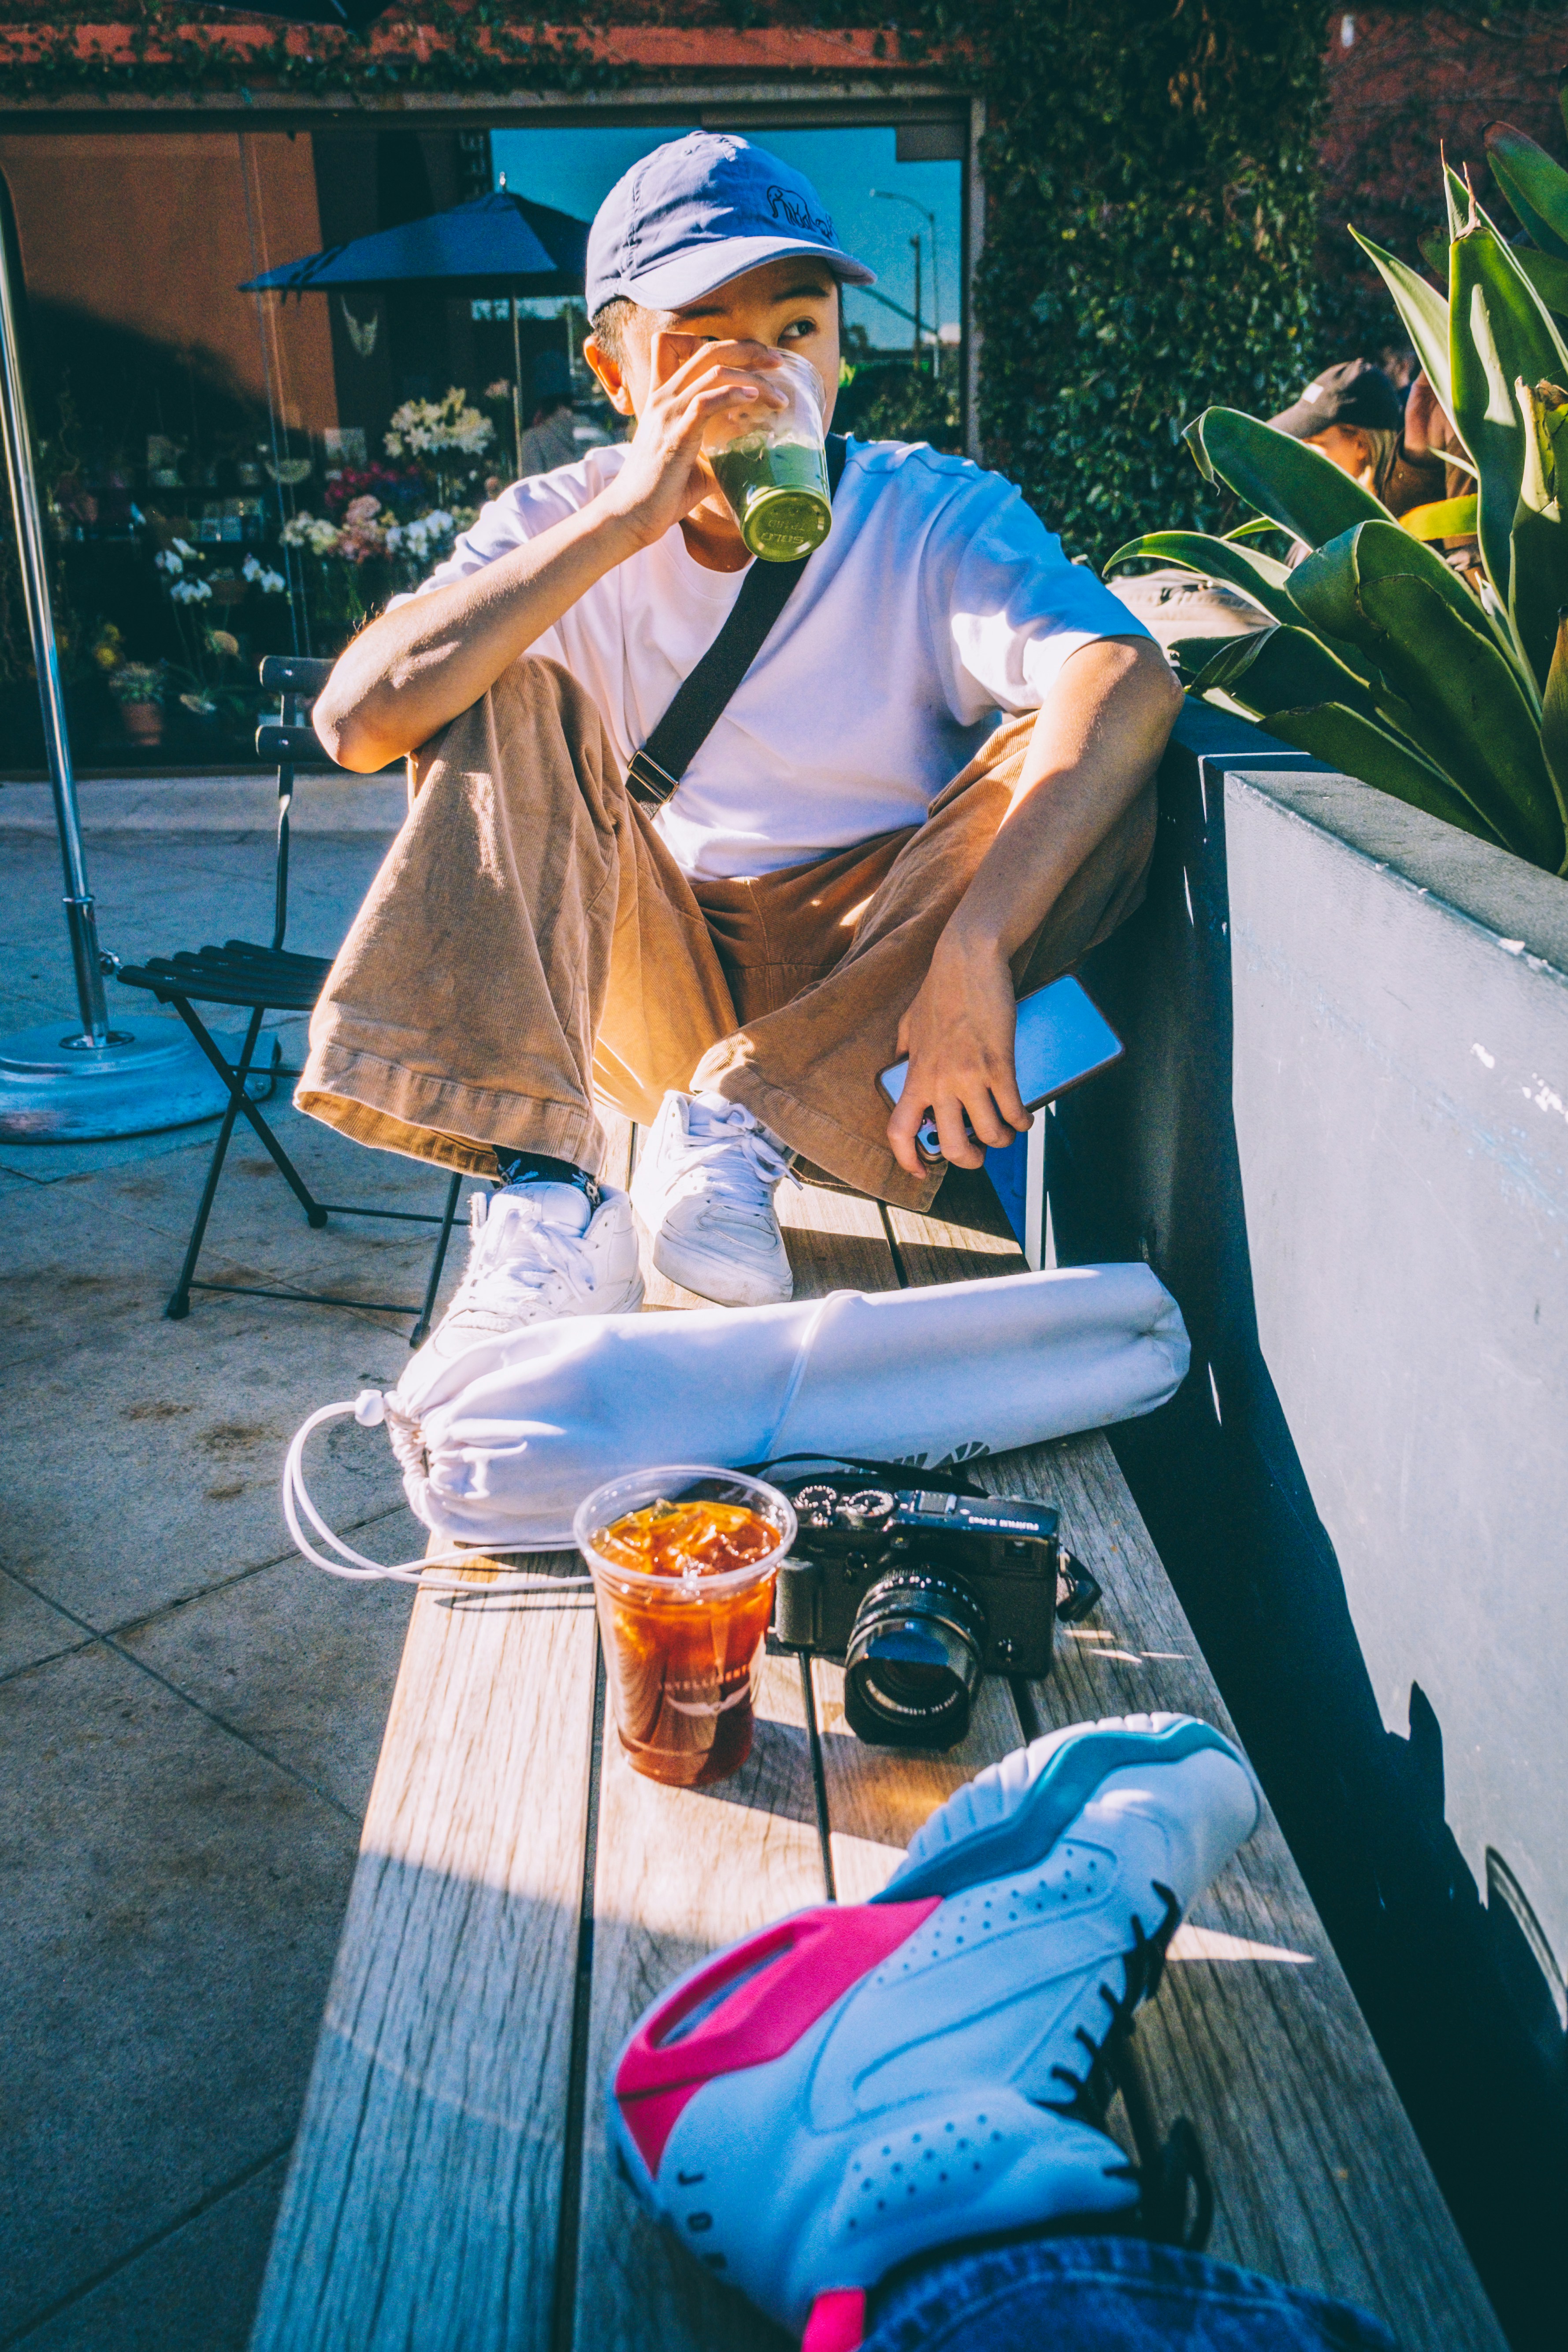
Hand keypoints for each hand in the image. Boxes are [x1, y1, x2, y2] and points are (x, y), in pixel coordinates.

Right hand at [596, 333, 785, 551]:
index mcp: (664, 399)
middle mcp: (664, 398)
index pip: (684, 348)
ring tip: (778, 396)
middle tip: (778, 362)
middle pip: (708, 350)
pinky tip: (753, 399)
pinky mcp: (675, 434)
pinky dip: (733, 395)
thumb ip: (718, 455)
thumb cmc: (661, 495)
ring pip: (714, 372)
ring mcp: (668, 413)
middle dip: (749, 350)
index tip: (755, 359)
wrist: (630, 516)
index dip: (722, 346)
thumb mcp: (694, 465)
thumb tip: (749, 462)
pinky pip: (707, 402)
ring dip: (752, 378)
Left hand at [887, 932, 1029, 1178]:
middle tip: (977, 1155)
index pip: (900, 1129)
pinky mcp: (1000, 1064)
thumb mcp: (909, 1022)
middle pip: (950, 1146)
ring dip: (1001, 1141)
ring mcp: (970, 1075)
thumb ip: (904, 1048)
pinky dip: (1022, 1122)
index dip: (908, 1159)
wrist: (968, 959)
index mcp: (916, 1074)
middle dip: (967, 1161)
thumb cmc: (940, 988)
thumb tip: (899, 1063)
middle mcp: (939, 1082)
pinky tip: (1025, 1119)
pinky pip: (1013, 1110)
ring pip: (989, 1133)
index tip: (920, 1170)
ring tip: (1007, 1133)